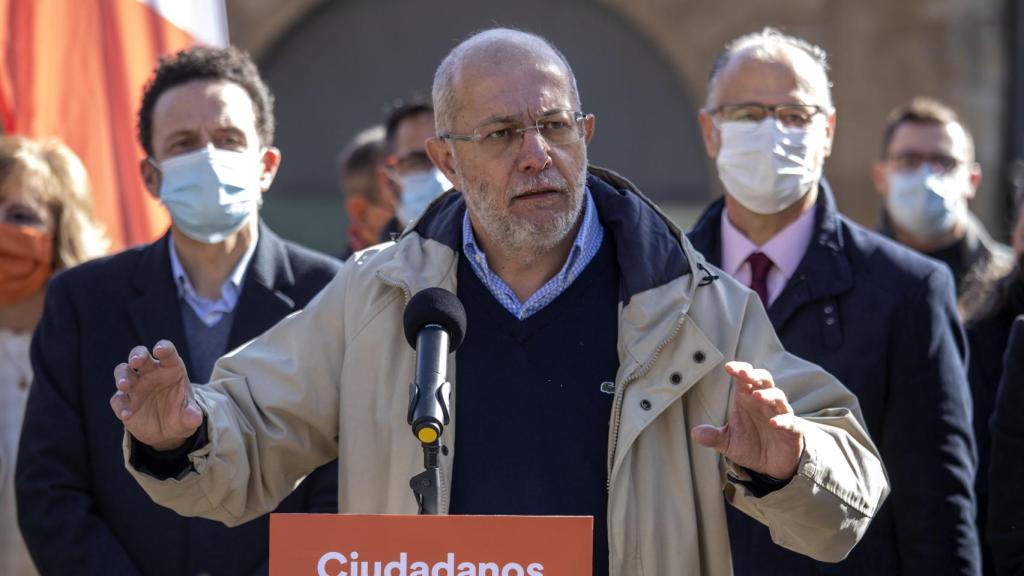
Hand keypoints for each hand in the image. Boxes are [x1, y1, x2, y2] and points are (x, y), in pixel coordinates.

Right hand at [110, 340, 202, 450]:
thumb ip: (192, 415)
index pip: (167, 352)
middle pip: (140, 355)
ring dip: (122, 376)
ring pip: (123, 372)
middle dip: (137, 356)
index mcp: (170, 367)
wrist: (168, 431)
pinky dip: (121, 406)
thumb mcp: (189, 416)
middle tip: (135, 361)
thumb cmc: (181, 413)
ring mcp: (135, 385)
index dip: (163, 348)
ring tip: (124, 385)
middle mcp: (151, 372)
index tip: (159, 350)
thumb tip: (195, 417)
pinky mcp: (124, 401)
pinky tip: (126, 414)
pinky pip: (118, 399)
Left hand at [690, 361, 803, 479]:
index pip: (745, 379)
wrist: (773, 466)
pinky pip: (790, 422)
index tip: (728, 367)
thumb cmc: (751, 445)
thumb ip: (713, 436)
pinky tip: (773, 423)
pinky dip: (783, 421)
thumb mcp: (729, 442)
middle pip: (764, 381)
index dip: (739, 370)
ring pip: (778, 397)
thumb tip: (695, 433)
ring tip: (757, 396)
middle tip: (744, 373)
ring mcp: (780, 415)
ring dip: (768, 395)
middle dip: (755, 375)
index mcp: (748, 400)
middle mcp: (765, 404)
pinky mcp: (792, 431)